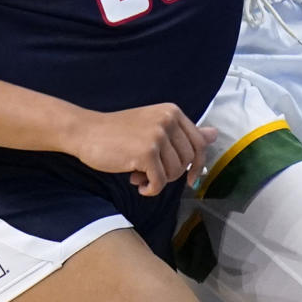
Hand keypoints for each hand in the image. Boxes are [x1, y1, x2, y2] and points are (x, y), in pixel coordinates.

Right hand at [73, 103, 215, 195]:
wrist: (88, 132)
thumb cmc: (120, 132)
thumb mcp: (154, 126)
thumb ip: (183, 132)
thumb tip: (214, 134)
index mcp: (172, 111)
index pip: (199, 144)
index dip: (197, 165)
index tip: (189, 179)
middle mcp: (168, 119)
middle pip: (187, 161)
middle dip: (171, 174)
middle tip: (150, 172)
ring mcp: (158, 135)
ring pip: (174, 173)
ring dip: (158, 181)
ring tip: (140, 174)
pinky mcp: (146, 152)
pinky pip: (159, 183)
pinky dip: (150, 190)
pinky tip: (137, 184)